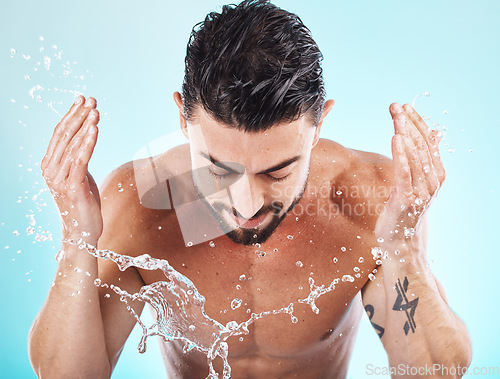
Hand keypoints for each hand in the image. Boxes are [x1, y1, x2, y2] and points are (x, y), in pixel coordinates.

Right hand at [41, 96, 102, 241]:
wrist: (83, 232)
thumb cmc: (84, 203)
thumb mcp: (79, 176)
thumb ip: (78, 159)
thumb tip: (85, 140)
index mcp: (49, 165)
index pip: (59, 134)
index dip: (70, 115)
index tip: (82, 99)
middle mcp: (50, 170)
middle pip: (64, 135)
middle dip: (79, 115)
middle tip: (91, 100)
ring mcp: (59, 179)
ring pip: (72, 145)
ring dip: (85, 125)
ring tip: (96, 110)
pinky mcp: (72, 187)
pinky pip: (80, 160)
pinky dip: (87, 143)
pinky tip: (95, 129)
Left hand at [375, 103, 444, 247]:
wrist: (401, 241)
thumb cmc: (406, 209)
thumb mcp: (417, 181)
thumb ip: (425, 158)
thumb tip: (435, 133)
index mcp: (436, 175)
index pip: (429, 142)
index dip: (417, 122)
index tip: (404, 106)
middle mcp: (433, 181)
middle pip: (422, 145)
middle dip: (408, 123)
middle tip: (395, 106)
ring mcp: (421, 191)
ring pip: (414, 156)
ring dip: (404, 133)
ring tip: (396, 116)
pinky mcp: (407, 199)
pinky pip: (404, 172)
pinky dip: (401, 154)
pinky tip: (396, 138)